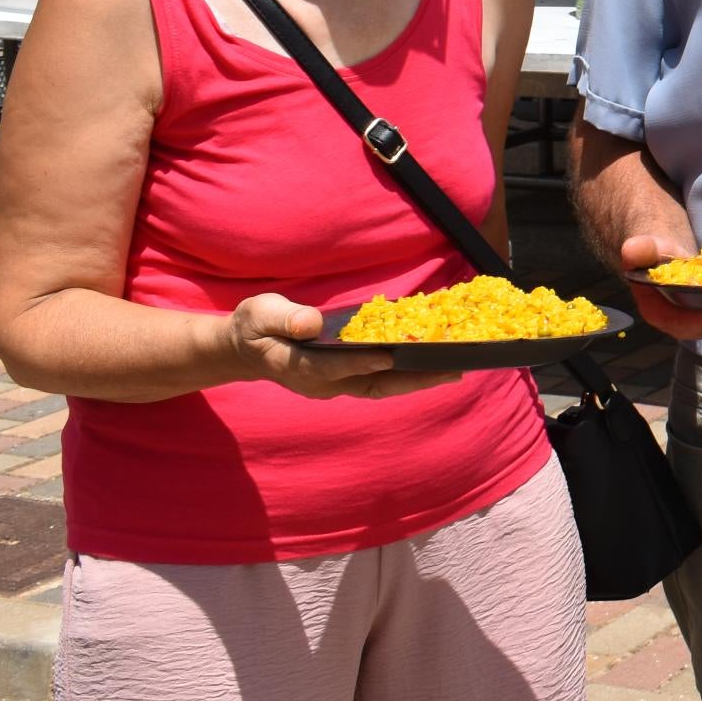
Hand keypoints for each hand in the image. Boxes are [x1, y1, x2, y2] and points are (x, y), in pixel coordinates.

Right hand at [229, 292, 457, 399]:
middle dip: (412, 379)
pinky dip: (407, 372)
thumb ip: (284, 318)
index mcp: (300, 366)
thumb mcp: (260, 314)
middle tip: (451, 370)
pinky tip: (431, 360)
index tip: (391, 354)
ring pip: (383, 385)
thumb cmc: (254, 327)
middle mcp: (324, 382)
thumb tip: (310, 324)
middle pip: (374, 384)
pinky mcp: (346, 379)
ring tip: (454, 369)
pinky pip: (381, 378)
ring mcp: (337, 384)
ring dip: (418, 379)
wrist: (246, 349)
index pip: (336, 366)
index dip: (362, 361)